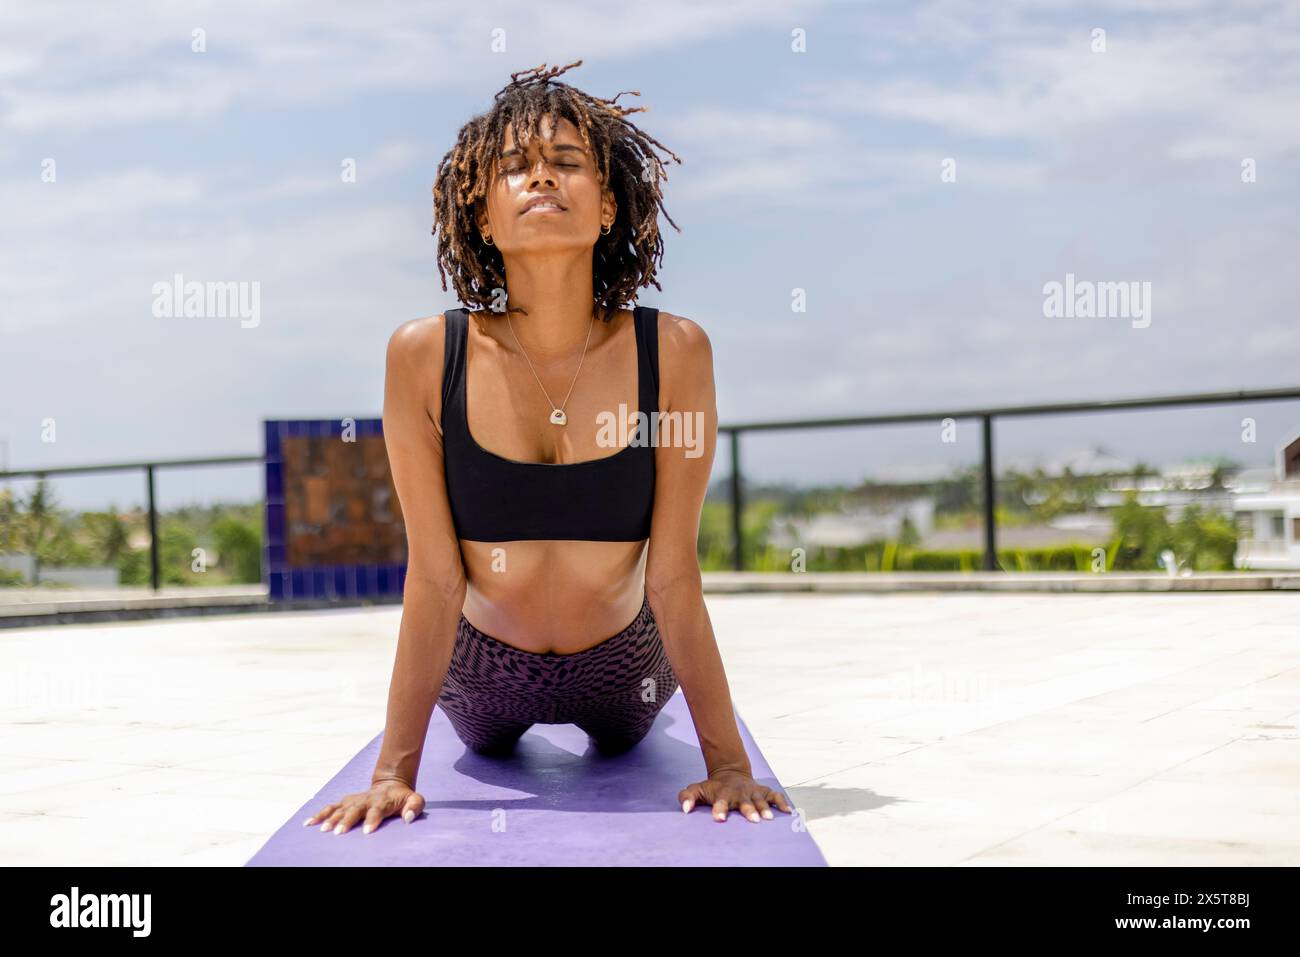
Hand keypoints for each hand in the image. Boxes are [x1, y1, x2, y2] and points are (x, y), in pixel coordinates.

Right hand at [303, 778, 424, 834]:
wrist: (390, 783)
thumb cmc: (402, 798)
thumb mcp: (415, 799)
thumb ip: (415, 806)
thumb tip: (408, 818)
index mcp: (381, 801)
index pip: (377, 811)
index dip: (373, 820)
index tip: (368, 832)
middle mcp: (365, 800)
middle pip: (354, 810)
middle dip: (347, 821)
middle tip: (339, 832)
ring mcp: (353, 800)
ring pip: (340, 809)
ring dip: (331, 818)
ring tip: (323, 830)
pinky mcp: (345, 802)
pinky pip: (330, 808)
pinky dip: (319, 814)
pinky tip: (308, 823)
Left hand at [678, 768, 792, 822]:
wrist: (730, 772)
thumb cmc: (713, 787)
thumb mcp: (697, 789)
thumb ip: (687, 797)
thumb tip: (685, 809)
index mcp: (723, 794)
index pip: (720, 802)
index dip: (719, 809)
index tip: (719, 819)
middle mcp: (740, 793)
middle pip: (745, 802)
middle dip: (749, 810)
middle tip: (754, 820)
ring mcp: (753, 791)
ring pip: (761, 799)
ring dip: (765, 808)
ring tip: (769, 818)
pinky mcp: (764, 791)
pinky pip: (774, 796)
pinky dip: (781, 802)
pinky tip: (787, 812)